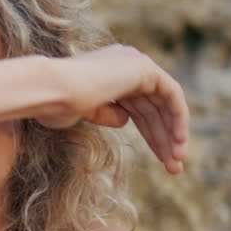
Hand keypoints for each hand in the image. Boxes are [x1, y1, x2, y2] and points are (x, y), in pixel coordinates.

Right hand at [34, 45, 189, 173]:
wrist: (52, 92)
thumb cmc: (56, 105)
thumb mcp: (84, 112)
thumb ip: (107, 113)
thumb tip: (126, 120)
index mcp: (109, 71)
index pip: (139, 106)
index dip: (152, 134)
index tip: (160, 160)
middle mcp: (125, 62)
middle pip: (153, 108)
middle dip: (164, 139)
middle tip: (173, 167)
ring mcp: (135, 63)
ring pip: (165, 104)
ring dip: (173, 135)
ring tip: (176, 164)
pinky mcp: (145, 68)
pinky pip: (172, 95)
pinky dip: (179, 119)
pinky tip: (178, 143)